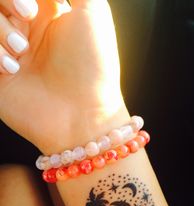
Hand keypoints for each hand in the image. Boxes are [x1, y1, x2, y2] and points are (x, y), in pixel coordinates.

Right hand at [0, 0, 125, 154]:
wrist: (83, 117)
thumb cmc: (93, 66)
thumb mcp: (92, 12)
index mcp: (49, 12)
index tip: (34, 6)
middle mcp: (26, 29)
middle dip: (9, 1)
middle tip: (28, 16)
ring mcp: (9, 52)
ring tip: (22, 51)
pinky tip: (12, 69)